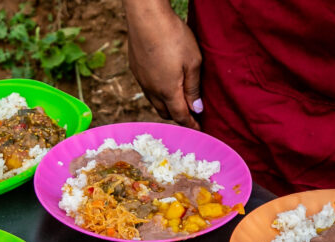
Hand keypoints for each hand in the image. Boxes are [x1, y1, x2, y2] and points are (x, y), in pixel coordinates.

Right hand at [124, 0, 202, 128]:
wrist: (146, 19)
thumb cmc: (173, 37)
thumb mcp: (193, 62)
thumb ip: (194, 87)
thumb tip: (196, 108)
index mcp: (168, 91)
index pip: (180, 116)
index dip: (191, 124)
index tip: (198, 130)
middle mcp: (152, 90)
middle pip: (166, 112)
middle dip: (178, 116)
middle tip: (190, 114)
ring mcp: (142, 81)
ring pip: (155, 102)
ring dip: (166, 105)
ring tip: (177, 100)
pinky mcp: (136, 70)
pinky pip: (148, 89)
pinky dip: (157, 93)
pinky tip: (164, 83)